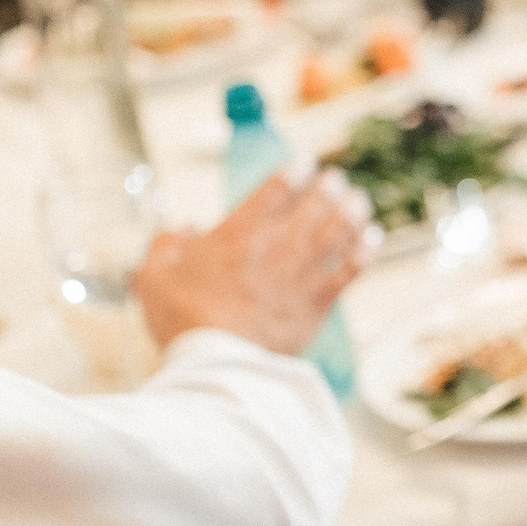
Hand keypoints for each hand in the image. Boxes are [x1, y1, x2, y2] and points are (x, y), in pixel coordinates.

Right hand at [135, 171, 371, 355]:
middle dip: (329, 187)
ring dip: (352, 212)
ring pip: (338, 232)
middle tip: (336, 180)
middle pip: (315, 205)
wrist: (217, 363)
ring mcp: (300, 274)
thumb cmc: (182, 317)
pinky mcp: (317, 303)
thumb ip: (166, 244)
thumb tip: (181, 230)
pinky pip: (349, 270)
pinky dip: (363, 252)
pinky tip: (372, 240)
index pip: (274, 189)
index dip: (293, 171)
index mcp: (238, 233)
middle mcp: (276, 246)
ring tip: (359, 202)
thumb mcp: (154, 274)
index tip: (304, 162)